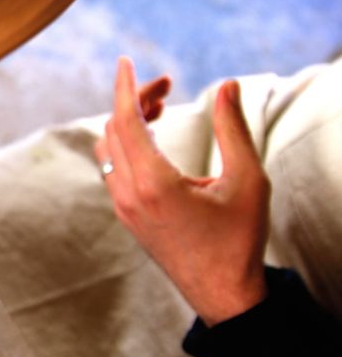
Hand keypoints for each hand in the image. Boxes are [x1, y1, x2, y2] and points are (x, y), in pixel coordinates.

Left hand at [94, 57, 269, 325]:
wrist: (222, 295)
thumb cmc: (239, 239)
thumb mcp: (248, 181)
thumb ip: (233, 129)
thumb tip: (227, 84)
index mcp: (153, 184)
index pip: (125, 122)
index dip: (125, 87)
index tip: (126, 61)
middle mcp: (128, 194)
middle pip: (114, 130)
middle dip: (135, 99)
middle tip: (168, 84)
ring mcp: (123, 207)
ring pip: (108, 149)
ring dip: (127, 122)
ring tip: (163, 106)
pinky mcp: (126, 216)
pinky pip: (112, 168)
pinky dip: (126, 144)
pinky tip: (153, 137)